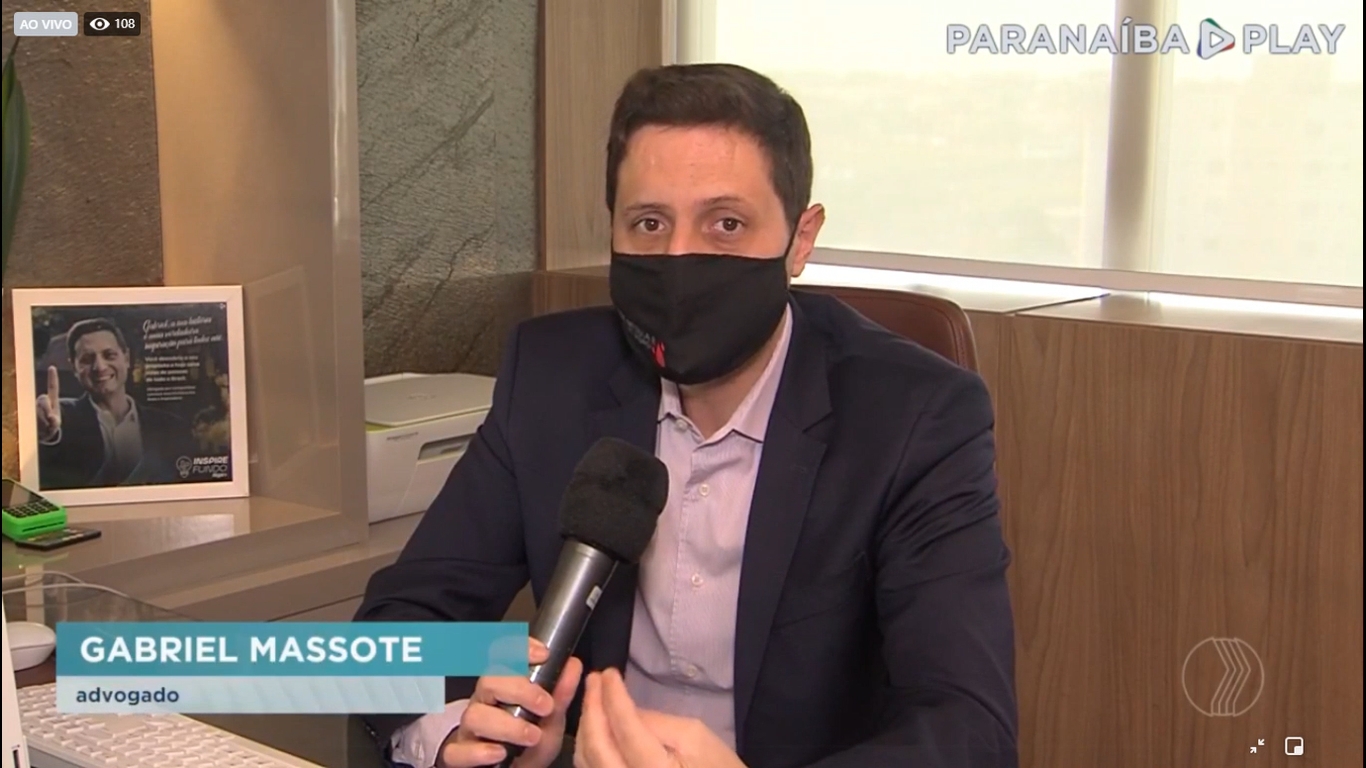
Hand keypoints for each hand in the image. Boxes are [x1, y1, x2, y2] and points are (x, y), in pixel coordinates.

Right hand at [35, 366, 61, 441]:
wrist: (39, 434)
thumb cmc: (49, 426)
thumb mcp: (54, 423)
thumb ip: (53, 420)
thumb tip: (50, 416)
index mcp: (51, 400)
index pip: (52, 387)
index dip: (52, 378)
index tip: (52, 367)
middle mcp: (41, 400)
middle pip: (42, 399)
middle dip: (46, 409)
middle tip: (48, 419)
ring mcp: (33, 404)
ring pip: (36, 408)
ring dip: (40, 419)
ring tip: (42, 425)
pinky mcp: (25, 410)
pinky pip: (29, 414)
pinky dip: (33, 420)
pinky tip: (36, 423)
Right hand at [438, 638, 583, 767]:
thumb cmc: (529, 743)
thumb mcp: (551, 719)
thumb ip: (561, 694)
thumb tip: (573, 664)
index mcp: (503, 687)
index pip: (502, 656)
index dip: (518, 648)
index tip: (543, 654)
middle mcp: (484, 703)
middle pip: (488, 681)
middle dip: (519, 689)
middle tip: (545, 706)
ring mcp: (470, 729)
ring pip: (475, 716)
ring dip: (506, 725)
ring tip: (532, 736)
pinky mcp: (460, 755)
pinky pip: (457, 751)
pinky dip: (478, 752)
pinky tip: (499, 753)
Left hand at [574, 669, 743, 767]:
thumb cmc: (715, 766)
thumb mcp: (693, 736)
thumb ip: (655, 722)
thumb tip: (621, 708)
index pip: (626, 729)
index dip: (613, 697)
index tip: (609, 673)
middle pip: (597, 746)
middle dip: (592, 707)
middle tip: (595, 679)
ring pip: (586, 759)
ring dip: (586, 724)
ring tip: (594, 697)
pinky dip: (587, 743)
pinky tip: (595, 724)